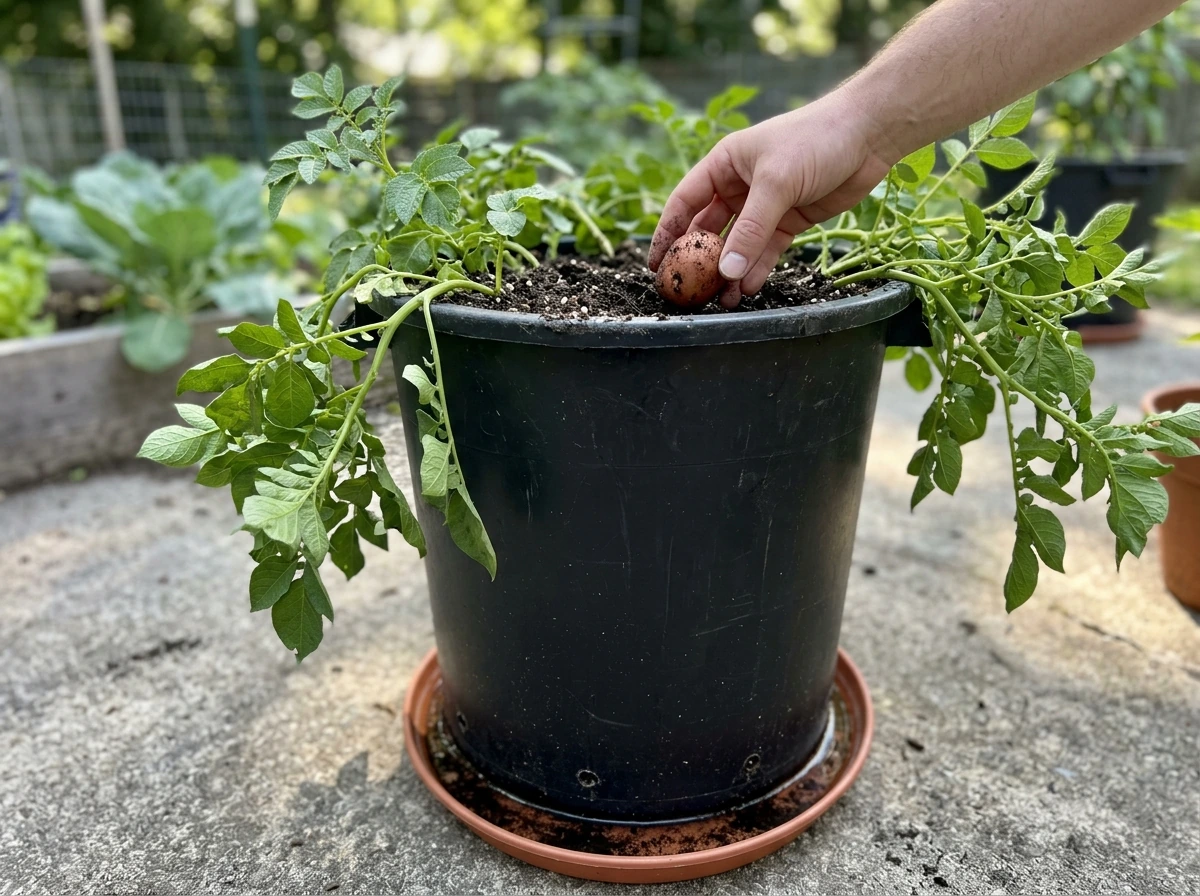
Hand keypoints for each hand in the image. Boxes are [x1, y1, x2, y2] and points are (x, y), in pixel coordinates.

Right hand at [648, 91, 897, 302]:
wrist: (868, 135)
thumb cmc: (816, 140)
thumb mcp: (777, 183)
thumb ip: (751, 230)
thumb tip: (726, 272)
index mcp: (724, 165)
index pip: (684, 203)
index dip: (666, 233)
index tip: (655, 264)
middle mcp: (739, 186)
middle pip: (708, 229)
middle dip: (698, 261)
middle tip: (687, 291)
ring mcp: (764, 206)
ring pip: (737, 245)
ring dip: (728, 271)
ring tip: (719, 300)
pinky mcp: (788, 221)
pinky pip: (764, 250)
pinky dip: (755, 270)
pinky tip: (746, 289)